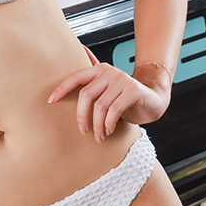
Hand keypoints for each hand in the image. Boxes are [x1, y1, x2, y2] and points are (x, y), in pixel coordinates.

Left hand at [47, 46, 170, 141]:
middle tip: (83, 130)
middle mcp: (109, 71)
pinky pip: (114, 110)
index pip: (75, 77)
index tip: (50, 101)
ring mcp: (122, 80)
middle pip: (86, 95)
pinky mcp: (134, 91)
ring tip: (98, 135)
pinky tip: (109, 130)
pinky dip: (109, 123)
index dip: (61, 88)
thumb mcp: (106, 89)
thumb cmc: (124, 96)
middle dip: (81, 116)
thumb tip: (68, 69)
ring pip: (100, 106)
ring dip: (97, 124)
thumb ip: (90, 82)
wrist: (154, 99)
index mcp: (98, 69)